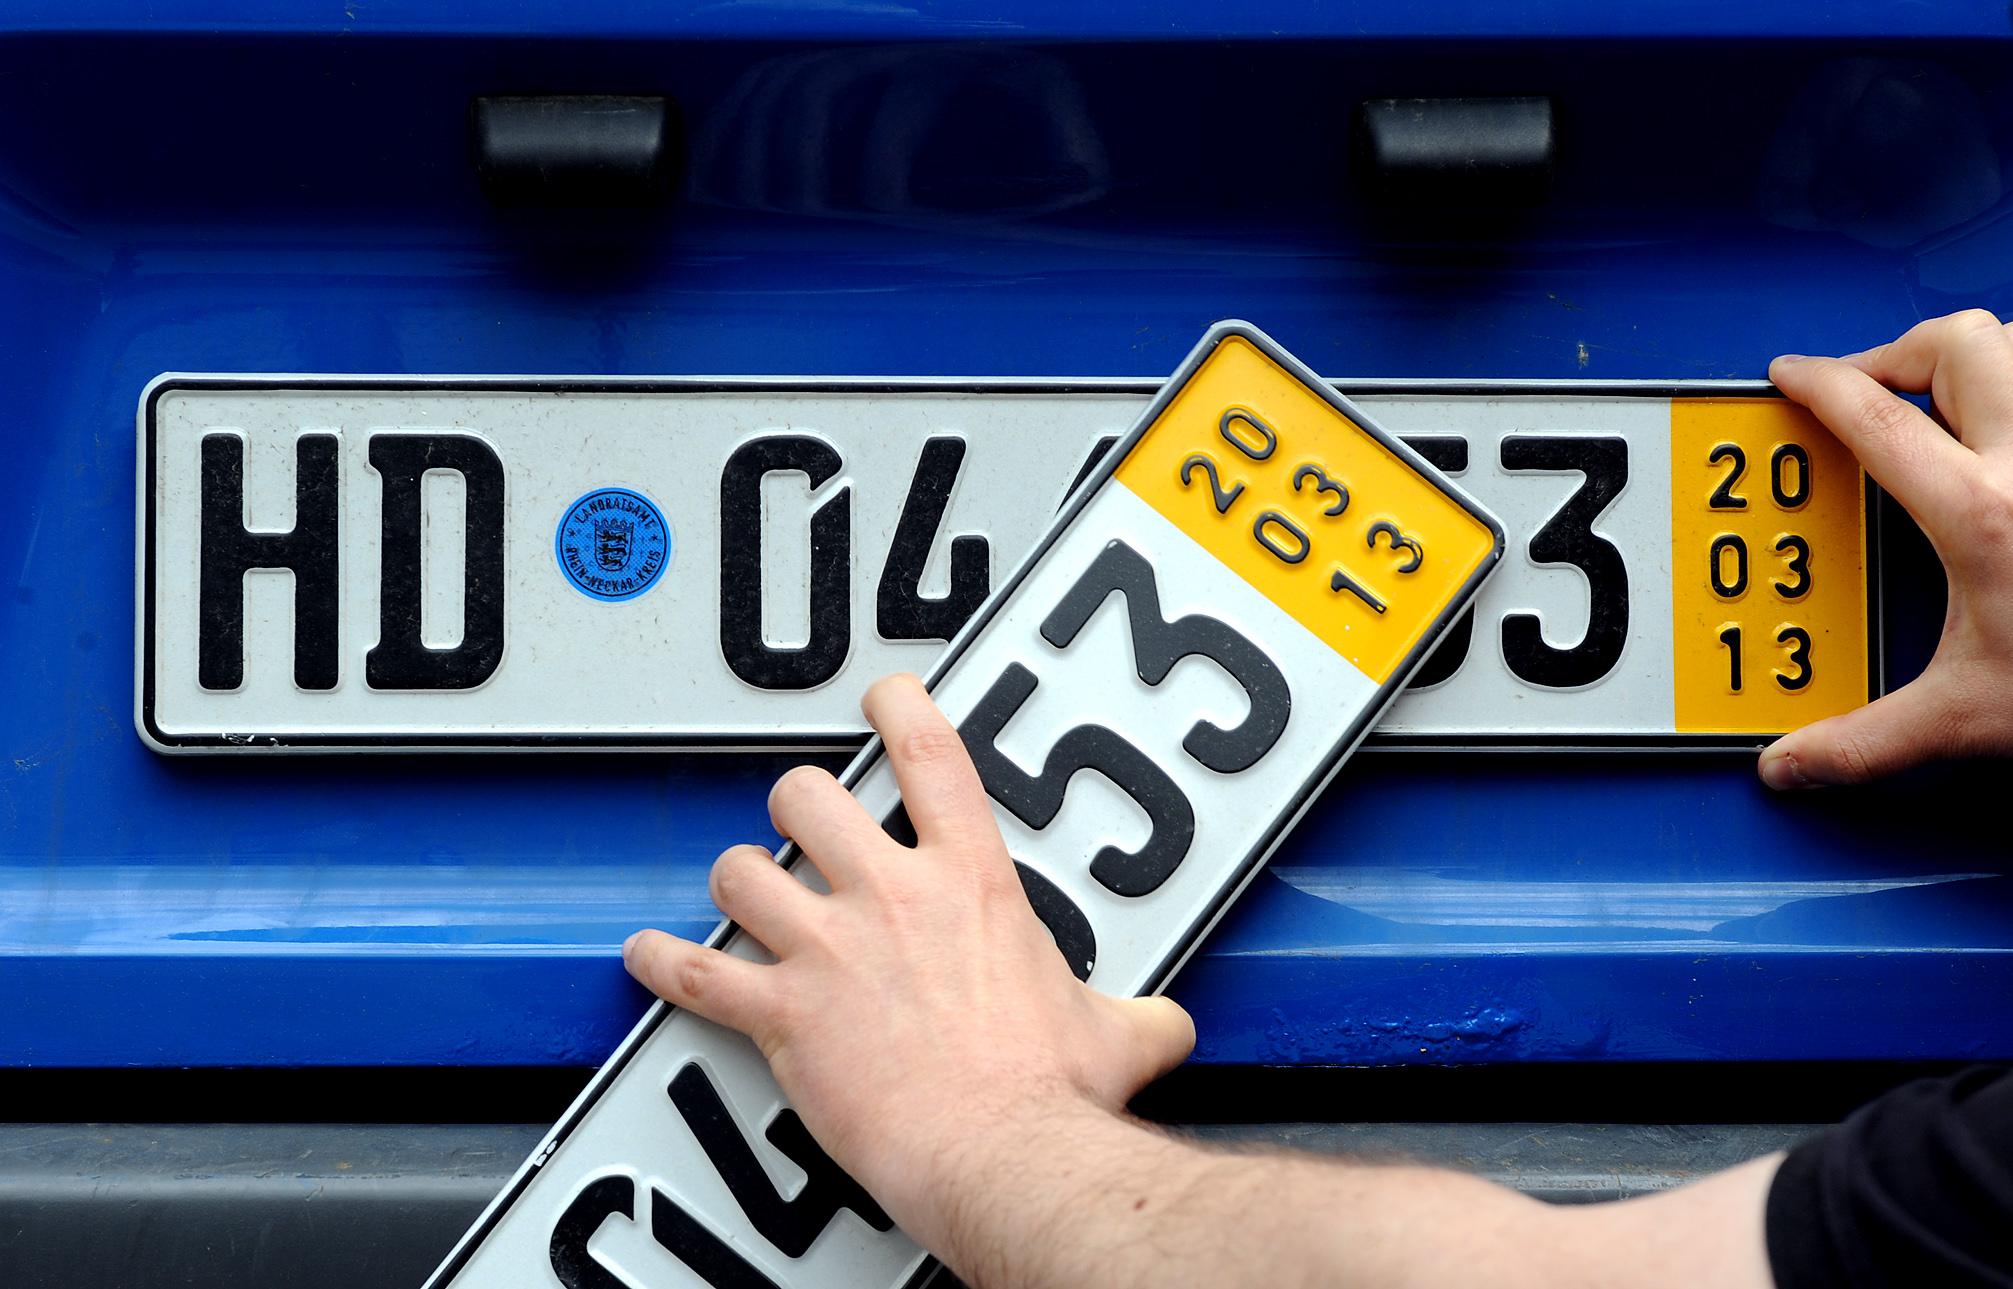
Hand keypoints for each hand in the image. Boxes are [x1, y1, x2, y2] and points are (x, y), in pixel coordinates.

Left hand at [621, 674, 1193, 1246]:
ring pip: (742, 872)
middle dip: (797, 804)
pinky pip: (698, 976)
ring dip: (737, 880)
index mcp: (972, 883)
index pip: (930, 757)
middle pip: (807, 797)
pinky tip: (647, 957)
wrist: (1002, 1153)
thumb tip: (1170, 1029)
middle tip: (805, 826)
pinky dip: (664, 966)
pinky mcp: (785, 1015)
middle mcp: (893, 898)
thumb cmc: (1051, 1096)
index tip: (883, 694)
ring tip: (744, 891)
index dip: (899, 708)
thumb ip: (1142, 1017)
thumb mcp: (1122, 1037)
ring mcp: (831, 951)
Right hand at [1762, 309, 2012, 786]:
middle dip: (1899, 352)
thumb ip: (1871, 740)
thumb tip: (1794, 764)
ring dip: (1978, 358)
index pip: (1875, 416)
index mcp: (1980, 511)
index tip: (1792, 376)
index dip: (1819, 385)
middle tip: (1872, 386)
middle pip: (1955, 345)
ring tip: (1951, 394)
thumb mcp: (1973, 714)